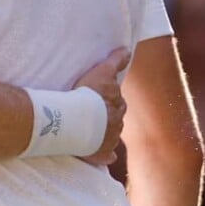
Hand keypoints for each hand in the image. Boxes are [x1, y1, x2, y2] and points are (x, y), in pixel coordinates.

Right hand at [75, 47, 129, 166]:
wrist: (76, 118)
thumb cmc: (87, 94)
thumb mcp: (102, 72)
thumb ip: (115, 61)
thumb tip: (127, 50)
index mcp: (117, 104)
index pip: (117, 100)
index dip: (109, 98)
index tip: (100, 98)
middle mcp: (117, 121)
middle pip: (115, 117)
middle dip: (109, 115)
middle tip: (94, 113)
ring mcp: (110, 138)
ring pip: (111, 134)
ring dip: (105, 132)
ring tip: (91, 130)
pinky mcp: (102, 152)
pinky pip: (107, 154)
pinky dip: (107, 154)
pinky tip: (106, 155)